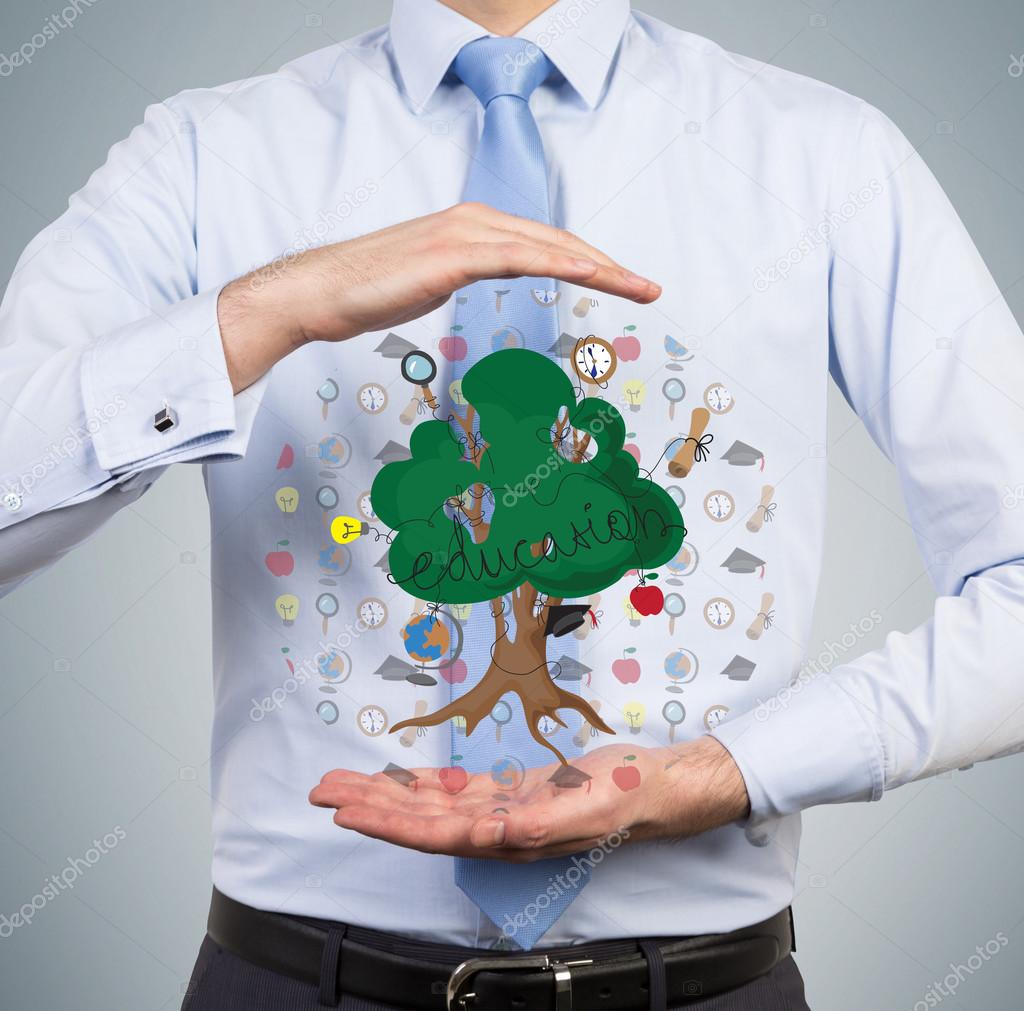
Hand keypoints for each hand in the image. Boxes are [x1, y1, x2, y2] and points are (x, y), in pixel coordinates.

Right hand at [218, 202, 661, 391]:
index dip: (588, 262)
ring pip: (547, 246)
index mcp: (473, 228)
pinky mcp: (453, 253)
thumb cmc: (370, 291)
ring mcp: (465, 234)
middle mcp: (475, 221)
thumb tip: (487, 280)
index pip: (545, 244)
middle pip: (557, 240)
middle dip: (608, 265)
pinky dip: (559, 264)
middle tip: (648, 287)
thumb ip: (466, 274)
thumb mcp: (432, 281)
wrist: (323, 292)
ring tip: (635, 287)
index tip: (622, 282)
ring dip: (598, 266)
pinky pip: (518, 257)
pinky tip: (588, 276)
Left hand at [309, 737, 749, 861]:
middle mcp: (497, 830)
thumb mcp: (591, 810)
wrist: (655, 788)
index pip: (436, 832)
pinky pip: (459, 791)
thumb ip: (542, 826)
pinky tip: (401, 779)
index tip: (348, 810)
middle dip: (370, 806)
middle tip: (322, 791)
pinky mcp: (512, 793)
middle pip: (420, 820)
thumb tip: (494, 835)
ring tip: (345, 783)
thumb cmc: (628, 797)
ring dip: (388, 794)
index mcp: (510, 837)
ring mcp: (502, 811)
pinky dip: (426, 784)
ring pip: (432, 805)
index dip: (390, 822)